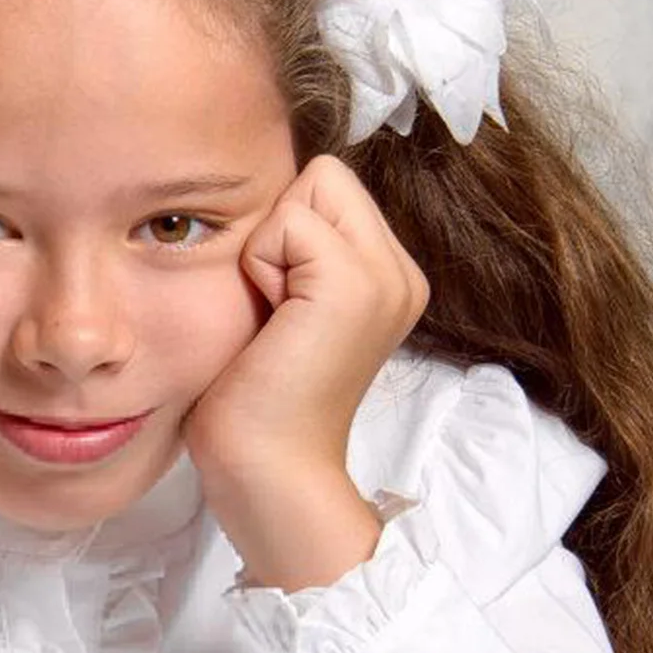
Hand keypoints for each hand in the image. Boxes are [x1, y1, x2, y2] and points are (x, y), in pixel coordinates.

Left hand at [181, 156, 429, 586]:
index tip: (274, 313)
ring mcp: (387, 276)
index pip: (326, 190)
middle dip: (279, 232)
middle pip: (323, 176)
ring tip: (274, 324)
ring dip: (269, 250)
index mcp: (387, 280)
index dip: (280, 236)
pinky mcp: (355, 283)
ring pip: (310, 186)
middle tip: (273, 315)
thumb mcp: (278, 316)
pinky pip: (288, 220)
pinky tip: (271, 327)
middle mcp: (400, 273)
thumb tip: (262, 209)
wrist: (266, 475)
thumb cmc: (252, 413)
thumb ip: (291, 260)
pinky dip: (262, 267)